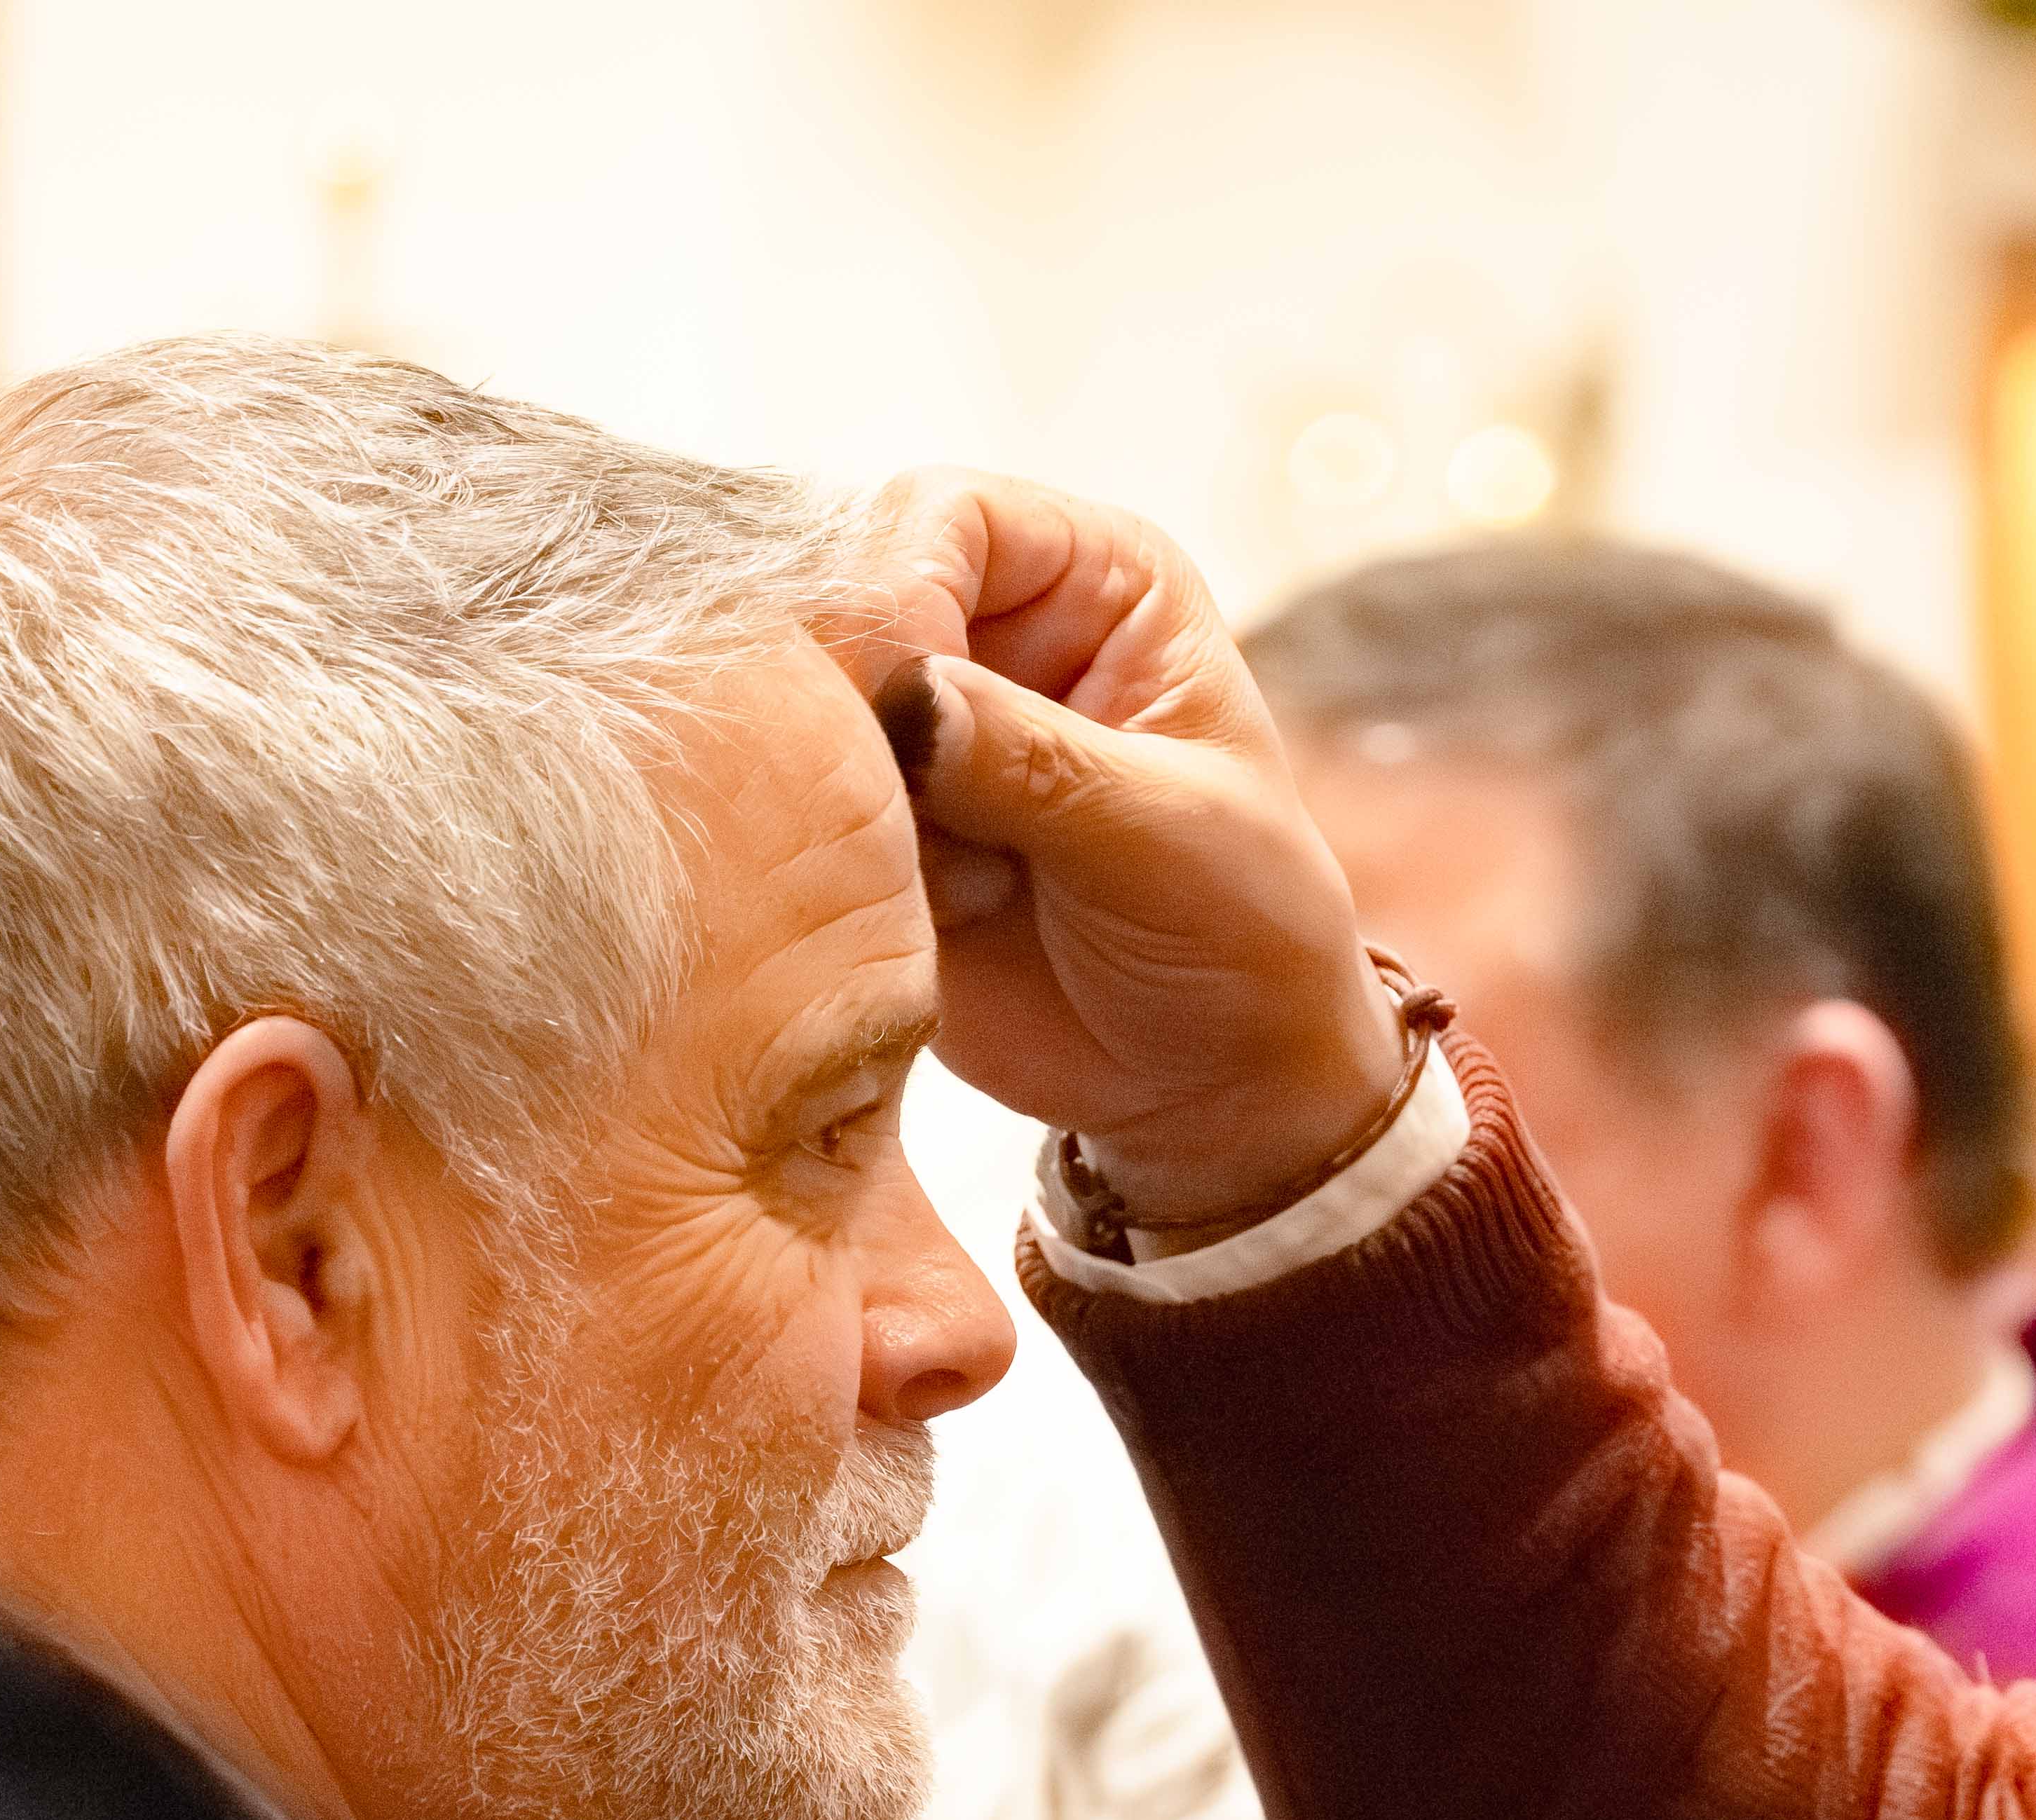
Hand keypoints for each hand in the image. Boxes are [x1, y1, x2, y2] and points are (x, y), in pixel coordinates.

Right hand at [848, 472, 1408, 1233]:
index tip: (910, 704)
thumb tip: (907, 695)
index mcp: (1095, 582)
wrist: (1213, 1089)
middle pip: (847, 598)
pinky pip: (794, 814)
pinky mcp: (874, 829)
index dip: (905, 588)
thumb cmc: (1242, 938)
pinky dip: (823, 859)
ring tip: (937, 883)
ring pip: (804, 709)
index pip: (944, 513)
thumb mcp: (1165, 839)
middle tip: (898, 808)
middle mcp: (996, 631)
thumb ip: (1035, 761)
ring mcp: (923, 734)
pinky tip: (904, 920)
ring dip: (840, 794)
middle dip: (851, 699)